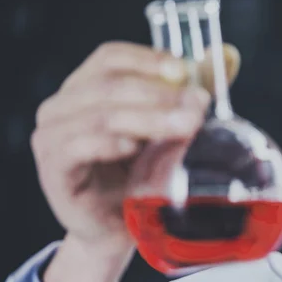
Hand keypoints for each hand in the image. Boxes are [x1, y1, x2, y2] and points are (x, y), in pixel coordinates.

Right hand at [33, 41, 239, 281]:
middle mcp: (63, 106)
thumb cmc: (139, 172)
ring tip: (183, 127)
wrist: (117, 226)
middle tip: (197, 107)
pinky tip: (133, 147)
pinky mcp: (53, 170)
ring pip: (100, 116)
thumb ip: (191, 91)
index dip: (146, 58)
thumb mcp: (167, 128)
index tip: (183, 71)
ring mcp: (51, 137)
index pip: (110, 57)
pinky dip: (107, 144)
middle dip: (159, 94)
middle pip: (109, 85)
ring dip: (146, 118)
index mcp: (86, 87)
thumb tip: (229, 55)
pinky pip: (76, 148)